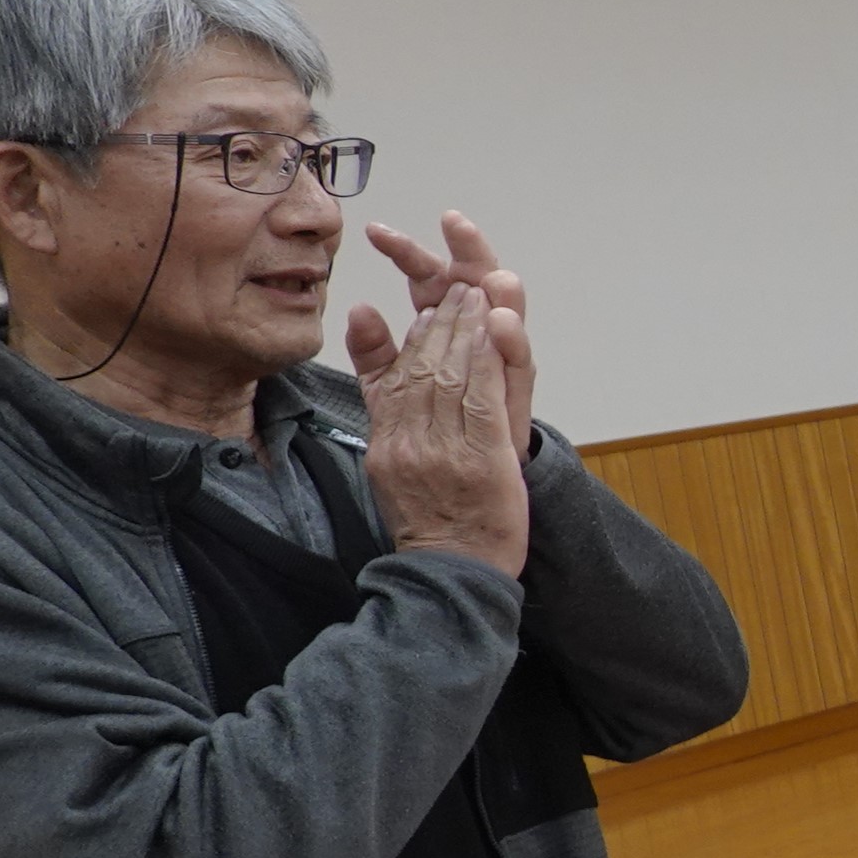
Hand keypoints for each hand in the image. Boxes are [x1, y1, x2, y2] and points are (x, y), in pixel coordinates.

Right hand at [347, 282, 529, 578]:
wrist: (451, 571)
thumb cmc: (428, 518)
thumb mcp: (388, 463)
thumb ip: (379, 400)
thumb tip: (363, 334)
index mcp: (387, 438)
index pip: (399, 373)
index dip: (418, 333)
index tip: (434, 302)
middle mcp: (408, 439)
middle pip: (422, 366)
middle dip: (443, 321)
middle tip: (461, 286)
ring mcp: (442, 448)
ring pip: (449, 375)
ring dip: (465, 330)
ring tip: (478, 297)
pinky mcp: (478, 458)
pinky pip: (480, 399)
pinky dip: (486, 360)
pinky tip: (494, 331)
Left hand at [365, 212, 531, 451]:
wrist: (464, 487)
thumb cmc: (435, 431)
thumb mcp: (395, 389)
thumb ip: (377, 352)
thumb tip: (359, 308)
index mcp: (443, 325)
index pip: (425, 276)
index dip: (407, 252)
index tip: (382, 231)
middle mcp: (478, 334)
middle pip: (473, 280)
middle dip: (467, 249)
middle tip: (456, 222)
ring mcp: (503, 359)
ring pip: (504, 312)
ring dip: (499, 287)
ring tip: (490, 268)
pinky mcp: (519, 389)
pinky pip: (518, 359)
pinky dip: (511, 339)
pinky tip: (502, 321)